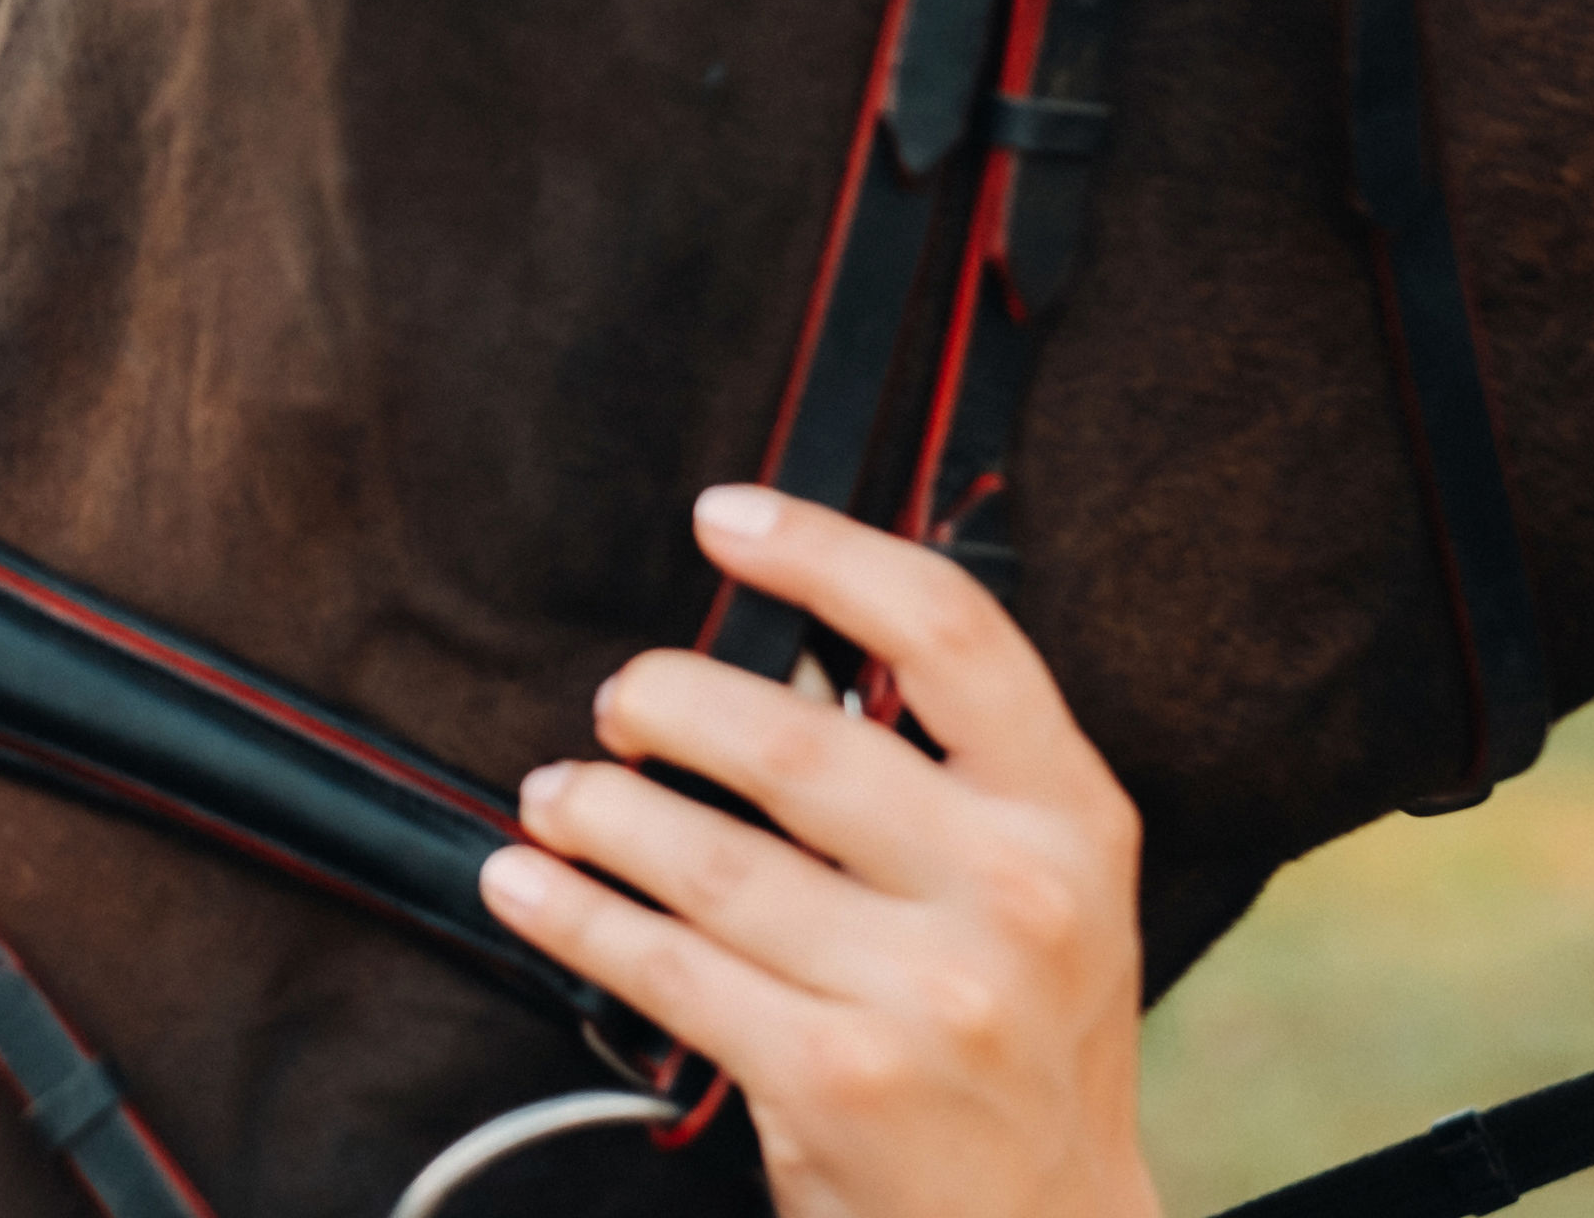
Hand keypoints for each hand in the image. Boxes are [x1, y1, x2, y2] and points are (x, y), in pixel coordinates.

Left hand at [476, 485, 1157, 1217]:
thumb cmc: (1011, 1030)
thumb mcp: (1034, 881)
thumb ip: (944, 764)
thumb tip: (775, 632)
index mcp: (1071, 814)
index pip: (949, 631)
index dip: (821, 550)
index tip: (720, 516)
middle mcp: (1017, 897)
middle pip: (793, 740)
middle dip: (666, 701)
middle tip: (617, 703)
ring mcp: (930, 996)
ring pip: (706, 856)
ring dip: (597, 810)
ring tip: (554, 796)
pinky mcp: (837, 1078)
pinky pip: (663, 965)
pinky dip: (570, 914)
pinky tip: (522, 883)